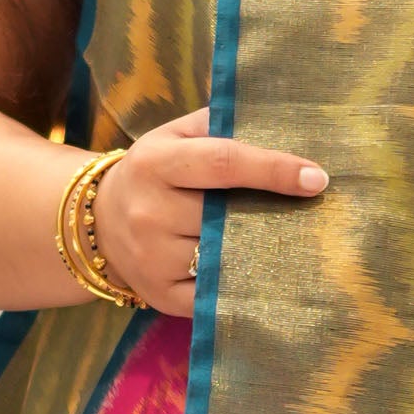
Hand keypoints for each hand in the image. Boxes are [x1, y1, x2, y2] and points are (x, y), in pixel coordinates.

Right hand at [88, 104, 327, 315]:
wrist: (96, 223)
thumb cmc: (154, 172)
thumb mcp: (174, 135)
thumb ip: (218, 123)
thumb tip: (277, 117)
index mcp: (155, 163)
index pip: (224, 163)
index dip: (274, 170)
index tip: (317, 178)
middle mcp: (149, 213)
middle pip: (228, 218)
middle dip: (272, 215)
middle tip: (307, 213)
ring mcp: (152, 260)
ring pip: (226, 260)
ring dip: (261, 252)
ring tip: (285, 241)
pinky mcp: (161, 296)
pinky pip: (216, 297)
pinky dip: (243, 287)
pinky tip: (262, 273)